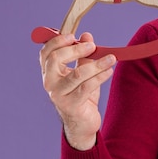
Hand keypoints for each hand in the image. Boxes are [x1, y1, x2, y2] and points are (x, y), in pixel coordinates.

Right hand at [39, 32, 115, 149]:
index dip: (57, 41)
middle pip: (56, 59)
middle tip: (93, 46)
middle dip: (76, 49)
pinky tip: (109, 71)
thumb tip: (87, 35)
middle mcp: (49, 83)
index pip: (46, 53)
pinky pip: (87, 86)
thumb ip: (83, 55)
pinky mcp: (71, 105)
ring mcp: (58, 95)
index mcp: (49, 72)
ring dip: (97, 64)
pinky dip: (100, 76)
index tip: (74, 36)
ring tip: (111, 58)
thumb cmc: (81, 95)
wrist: (83, 123)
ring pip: (77, 74)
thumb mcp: (83, 72)